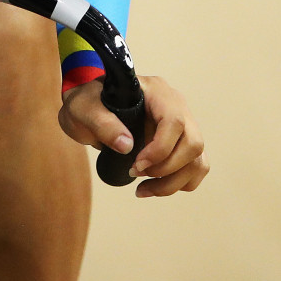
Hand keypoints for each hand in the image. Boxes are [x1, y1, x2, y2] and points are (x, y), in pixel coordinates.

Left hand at [58, 74, 208, 197]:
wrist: (90, 107)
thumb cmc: (88, 102)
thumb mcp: (83, 108)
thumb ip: (102, 123)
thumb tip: (127, 146)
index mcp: (156, 91)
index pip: (174, 122)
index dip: (160, 150)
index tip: (136, 165)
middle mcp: (176, 106)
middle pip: (193, 143)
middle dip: (166, 169)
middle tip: (135, 174)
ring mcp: (183, 124)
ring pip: (198, 160)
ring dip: (173, 182)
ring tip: (143, 190)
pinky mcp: (181, 143)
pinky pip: (195, 167)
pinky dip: (179, 184)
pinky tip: (153, 187)